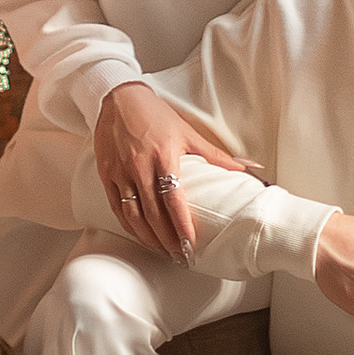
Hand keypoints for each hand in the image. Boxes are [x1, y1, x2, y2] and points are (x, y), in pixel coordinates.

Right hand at [93, 82, 255, 260]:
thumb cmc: (156, 115)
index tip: (190, 244)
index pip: (173, 200)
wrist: (119, 98)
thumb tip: (247, 168)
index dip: (182, 225)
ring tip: (162, 251)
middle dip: (167, 239)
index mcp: (164, 157)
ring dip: (148, 237)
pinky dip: (128, 225)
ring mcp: (120, 172)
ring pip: (133, 215)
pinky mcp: (106, 173)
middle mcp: (140, 167)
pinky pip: (117, 207)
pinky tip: (140, 235)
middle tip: (179, 256)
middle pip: (153, 214)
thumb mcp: (188, 132)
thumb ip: (215, 155)